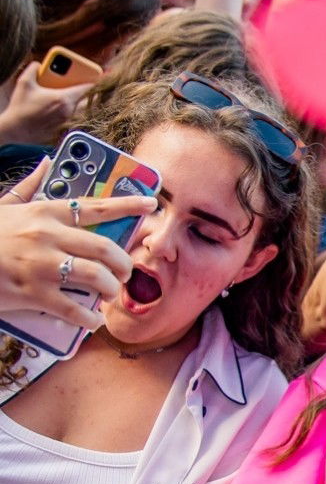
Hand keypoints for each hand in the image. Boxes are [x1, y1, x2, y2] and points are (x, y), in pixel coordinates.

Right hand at [0, 63, 92, 145]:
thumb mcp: (24, 83)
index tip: (100, 78)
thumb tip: (39, 64)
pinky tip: (80, 111)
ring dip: (89, 105)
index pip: (87, 88)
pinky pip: (80, 122)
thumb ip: (33, 69)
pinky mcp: (67, 130)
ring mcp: (70, 123)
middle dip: (95, 93)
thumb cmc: (20, 108)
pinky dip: (82, 115)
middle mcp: (70, 111)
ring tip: (88, 98)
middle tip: (96, 87)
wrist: (16, 130)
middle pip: (92, 101)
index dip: (95, 82)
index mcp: (63, 98)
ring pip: (87, 112)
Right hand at [0, 159, 153, 328]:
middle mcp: (47, 236)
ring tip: (108, 294)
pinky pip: (74, 308)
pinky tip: (91, 320)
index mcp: (45, 213)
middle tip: (125, 273)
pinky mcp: (33, 293)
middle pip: (105, 249)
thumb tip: (48, 163)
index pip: (96, 206)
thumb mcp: (4, 206)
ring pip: (96, 277)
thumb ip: (30, 187)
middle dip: (124, 264)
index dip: (128, 205)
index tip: (152, 204)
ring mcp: (41, 266)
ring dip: (110, 289)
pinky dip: (89, 318)